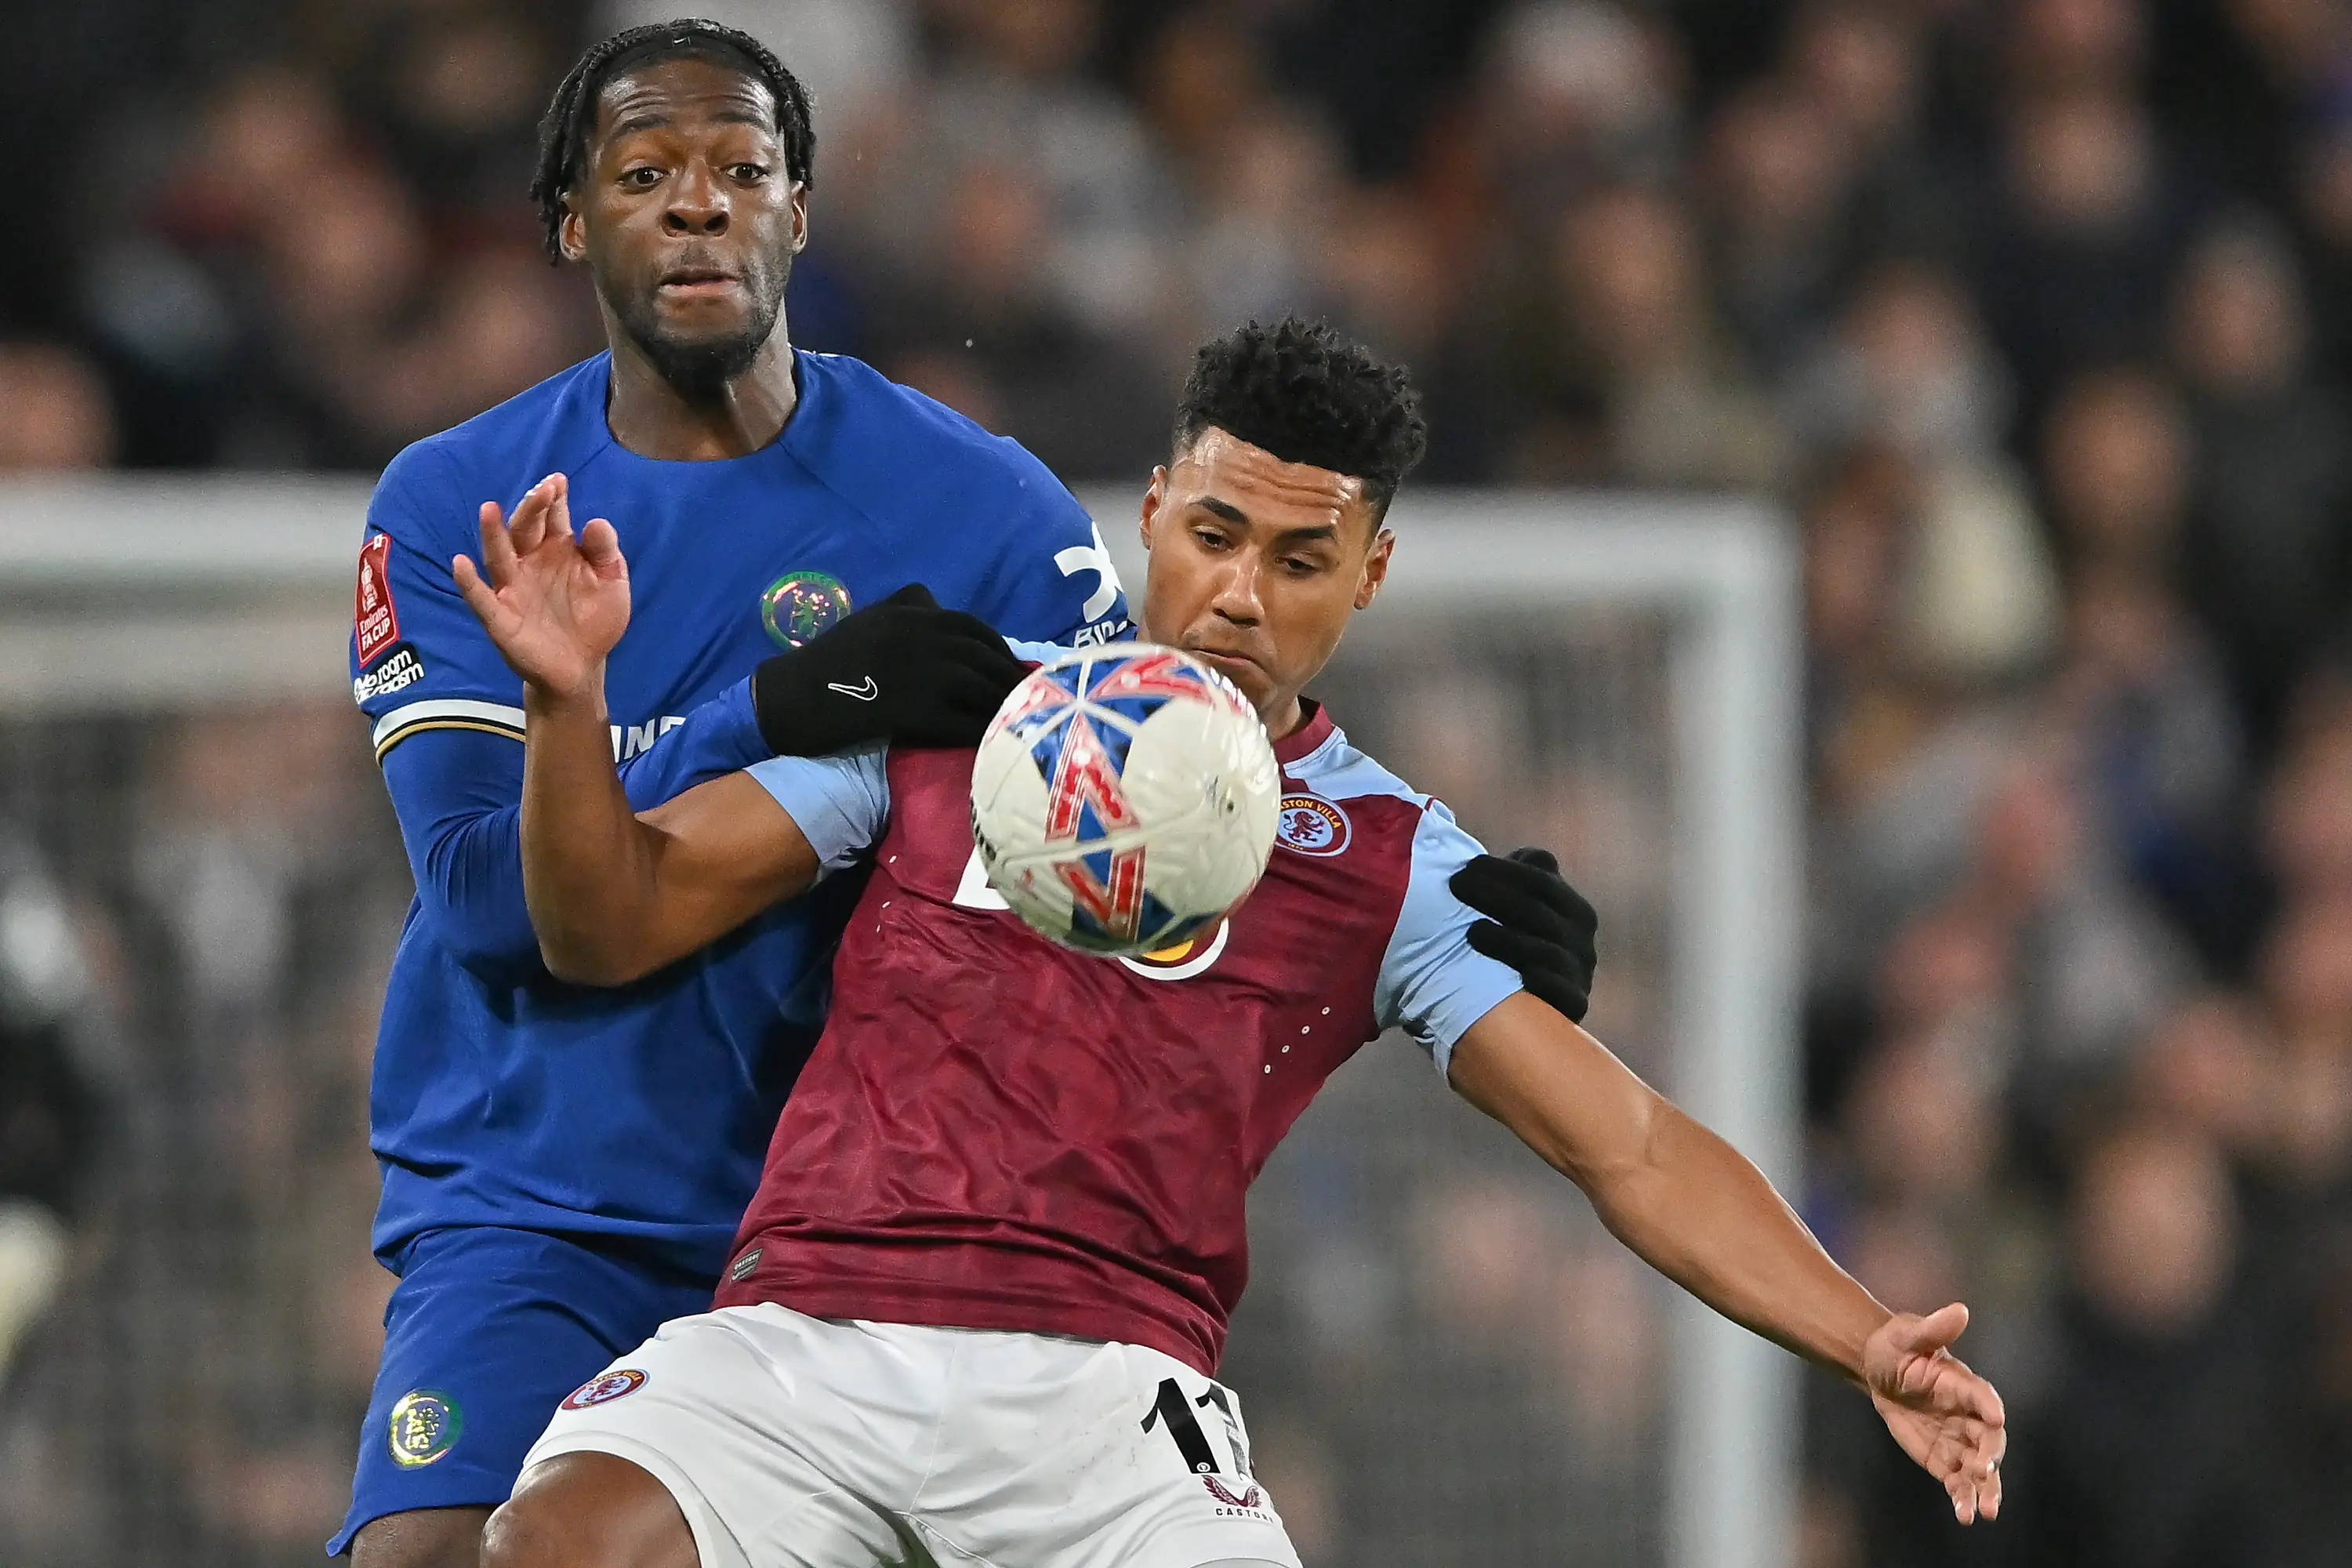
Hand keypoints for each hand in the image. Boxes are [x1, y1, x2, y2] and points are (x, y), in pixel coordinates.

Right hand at [453, 473, 629, 701]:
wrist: (582, 667)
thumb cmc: (594, 619)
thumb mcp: (612, 583)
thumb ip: (606, 553)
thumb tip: (595, 522)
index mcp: (557, 549)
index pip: (552, 517)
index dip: (554, 499)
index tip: (558, 481)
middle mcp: (530, 563)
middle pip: (524, 529)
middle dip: (531, 509)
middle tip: (542, 491)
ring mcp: (512, 589)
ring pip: (498, 556)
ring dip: (492, 534)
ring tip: (488, 509)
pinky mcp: (500, 618)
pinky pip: (481, 599)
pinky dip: (469, 582)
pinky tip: (460, 564)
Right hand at [750, 583, 1028, 755]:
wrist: (790, 697)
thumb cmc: (827, 662)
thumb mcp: (869, 618)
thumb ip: (905, 607)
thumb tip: (938, 605)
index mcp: (910, 613)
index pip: (971, 626)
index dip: (998, 647)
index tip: (1012, 666)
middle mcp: (919, 636)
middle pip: (982, 655)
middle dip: (1008, 678)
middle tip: (1026, 699)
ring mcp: (917, 671)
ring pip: (978, 686)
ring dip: (1003, 705)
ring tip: (1016, 722)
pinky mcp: (911, 708)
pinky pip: (960, 720)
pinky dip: (980, 731)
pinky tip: (990, 741)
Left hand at [1450, 847, 1598, 1022]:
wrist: (1520, 1013)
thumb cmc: (1509, 947)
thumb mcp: (1514, 909)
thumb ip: (1517, 877)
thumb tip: (1524, 855)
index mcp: (1571, 907)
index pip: (1541, 879)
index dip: (1505, 871)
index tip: (1467, 867)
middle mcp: (1581, 939)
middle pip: (1540, 912)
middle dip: (1496, 896)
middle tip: (1456, 887)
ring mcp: (1580, 973)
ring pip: (1548, 953)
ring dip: (1509, 941)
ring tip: (1471, 933)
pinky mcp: (1573, 1007)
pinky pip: (1564, 994)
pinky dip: (1542, 983)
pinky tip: (1516, 975)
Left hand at [1863, 1302, 2005, 1523]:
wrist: (1880, 1369)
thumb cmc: (1897, 1345)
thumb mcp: (1907, 1334)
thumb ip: (1933, 1328)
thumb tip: (1959, 1310)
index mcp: (1964, 1383)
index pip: (1982, 1396)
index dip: (1988, 1405)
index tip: (1996, 1417)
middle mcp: (1969, 1415)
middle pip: (1989, 1440)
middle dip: (1989, 1456)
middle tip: (1983, 1470)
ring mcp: (1960, 1439)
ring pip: (1981, 1468)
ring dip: (1985, 1489)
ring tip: (1986, 1511)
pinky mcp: (1945, 1459)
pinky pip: (1959, 1481)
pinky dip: (1963, 1498)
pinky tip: (1966, 1516)